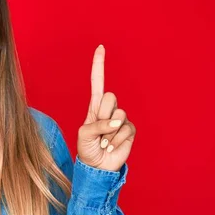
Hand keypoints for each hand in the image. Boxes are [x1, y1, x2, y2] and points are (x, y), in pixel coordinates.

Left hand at [77, 45, 135, 171]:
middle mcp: (109, 110)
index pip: (97, 82)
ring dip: (109, 131)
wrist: (97, 166)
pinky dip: (116, 139)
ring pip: (119, 114)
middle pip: (110, 97)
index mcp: (95, 106)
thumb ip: (98, 124)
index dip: (99, 65)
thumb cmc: (87, 149)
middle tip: (98, 130)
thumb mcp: (84, 134)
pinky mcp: (130, 130)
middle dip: (103, 114)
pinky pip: (126, 128)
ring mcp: (121, 119)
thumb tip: (117, 121)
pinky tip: (111, 146)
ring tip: (103, 141)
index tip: (100, 47)